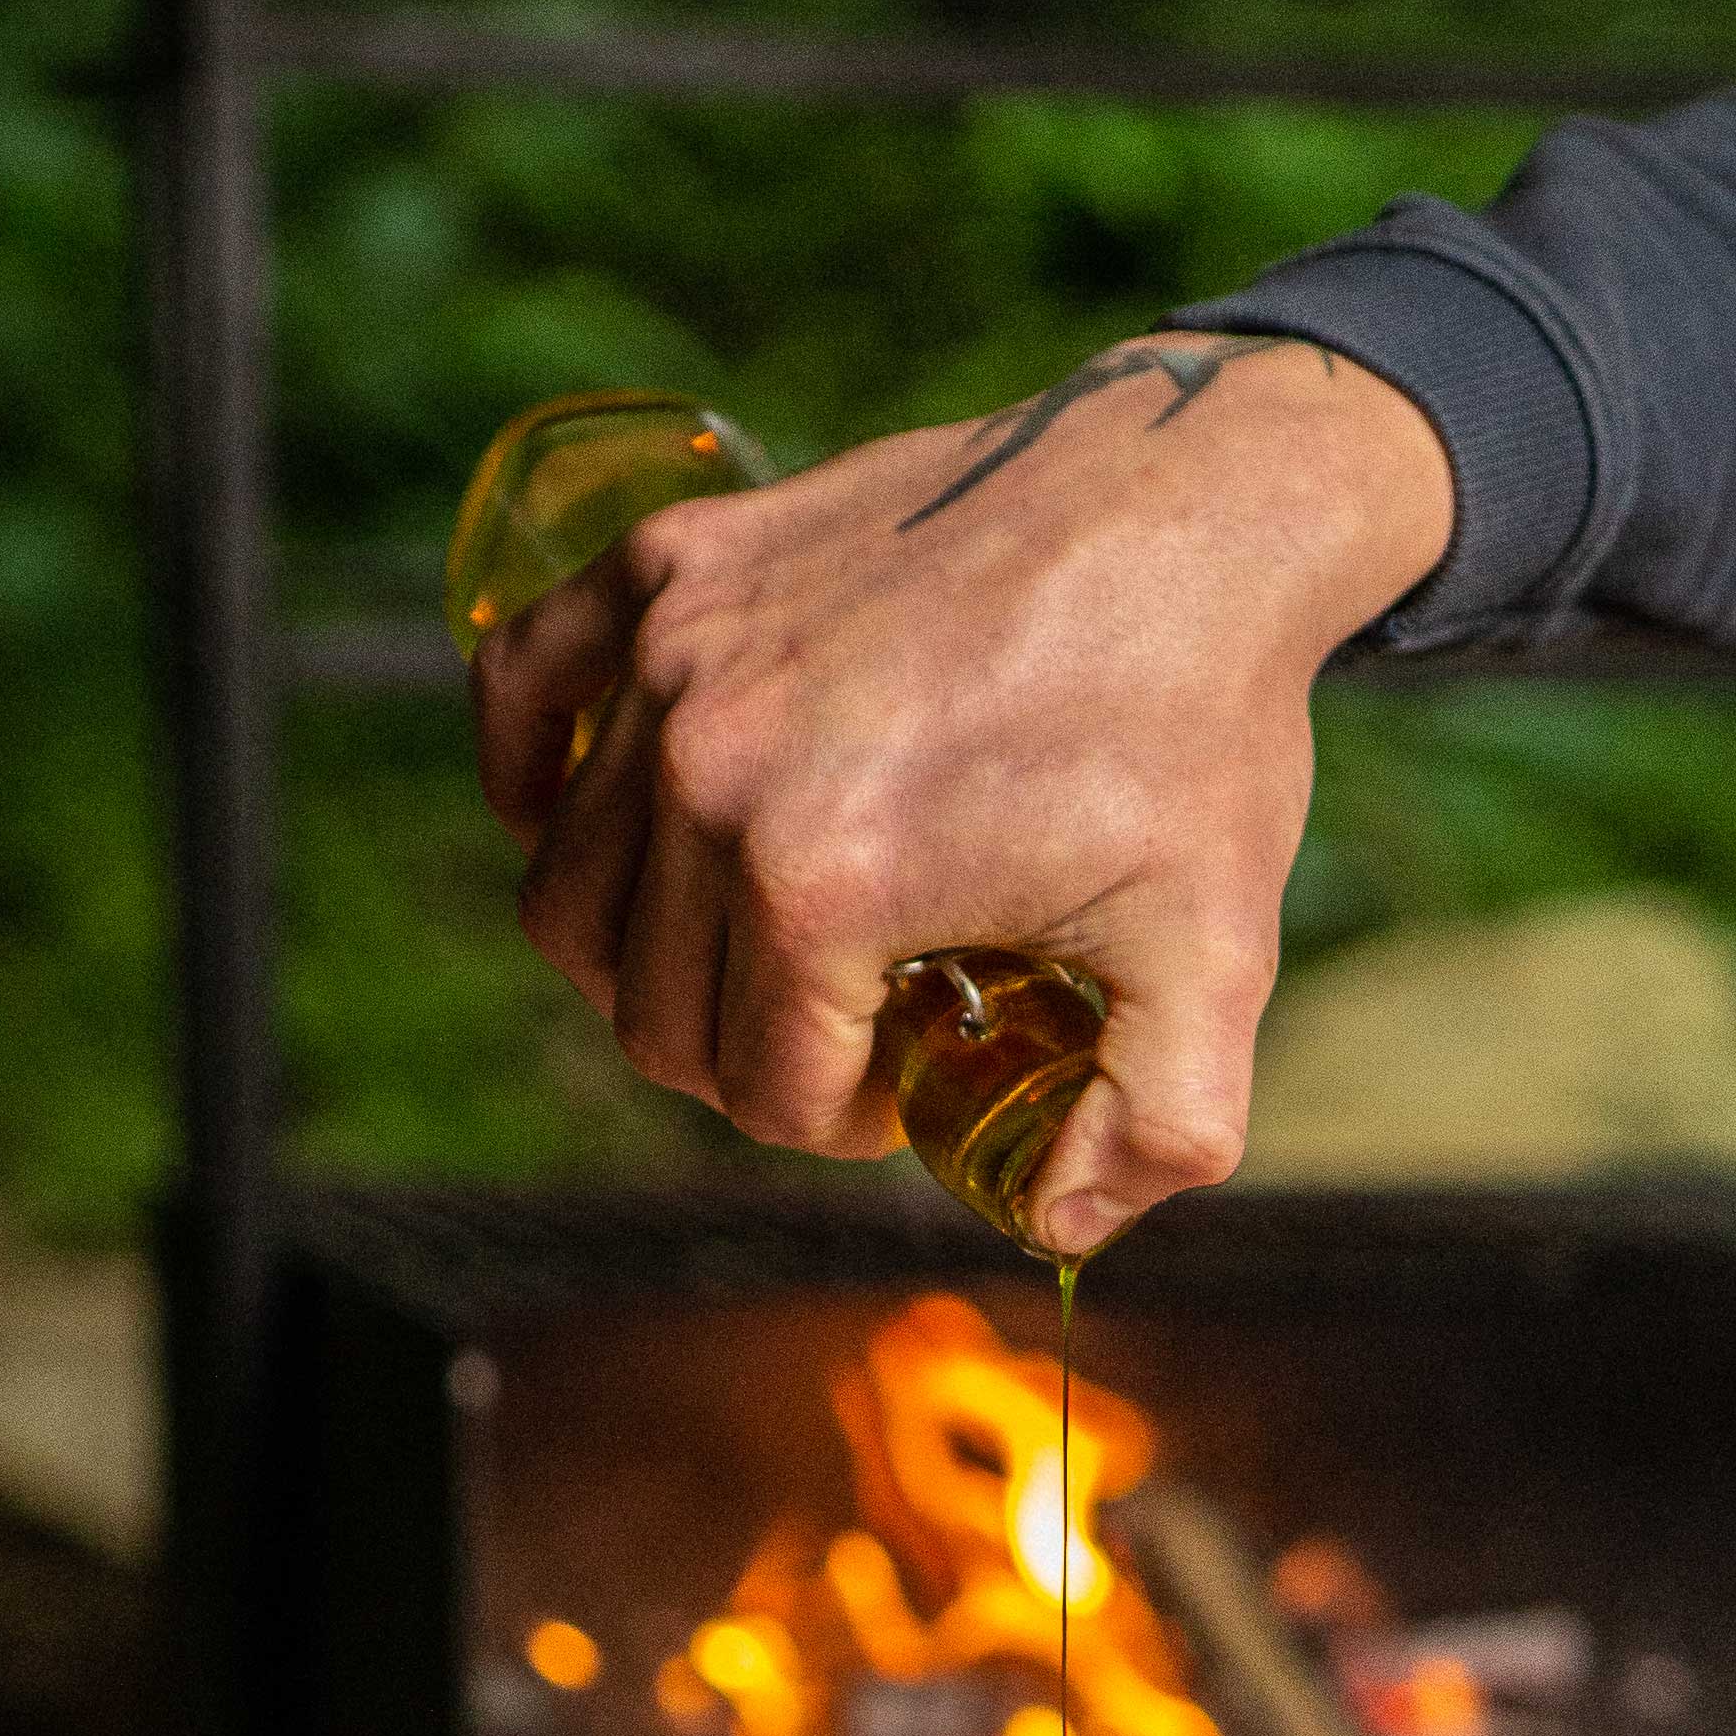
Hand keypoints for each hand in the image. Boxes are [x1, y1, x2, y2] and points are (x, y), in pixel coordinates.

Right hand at [475, 334, 1455, 1254]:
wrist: (1191, 505)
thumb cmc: (1200, 732)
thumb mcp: (1212, 968)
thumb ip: (1151, 1140)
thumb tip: (1057, 1230)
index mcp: (823, 888)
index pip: (757, 1091)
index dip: (841, 1120)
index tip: (916, 1073)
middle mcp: (714, 774)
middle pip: (654, 1011)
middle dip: (750, 1056)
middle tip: (850, 1026)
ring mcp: (676, 656)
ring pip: (572, 891)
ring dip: (648, 959)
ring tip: (761, 951)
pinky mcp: (672, 564)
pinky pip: (523, 689)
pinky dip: (532, 776)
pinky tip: (579, 822)